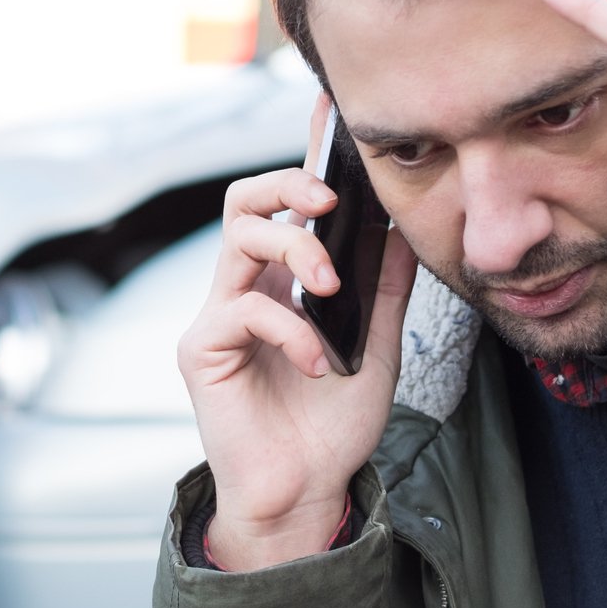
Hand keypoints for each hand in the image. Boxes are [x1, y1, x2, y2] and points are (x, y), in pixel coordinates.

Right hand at [178, 94, 417, 569]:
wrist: (307, 492)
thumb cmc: (333, 425)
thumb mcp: (379, 344)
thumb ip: (385, 286)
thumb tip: (404, 223)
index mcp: (281, 283)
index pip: (285, 204)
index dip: (303, 157)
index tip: (330, 115)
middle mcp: (243, 290)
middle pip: (243, 201)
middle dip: (287, 185)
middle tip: (330, 200)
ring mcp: (218, 318)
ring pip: (238, 239)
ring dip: (293, 250)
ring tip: (329, 287)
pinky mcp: (202, 352)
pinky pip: (243, 312)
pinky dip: (291, 330)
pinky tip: (318, 363)